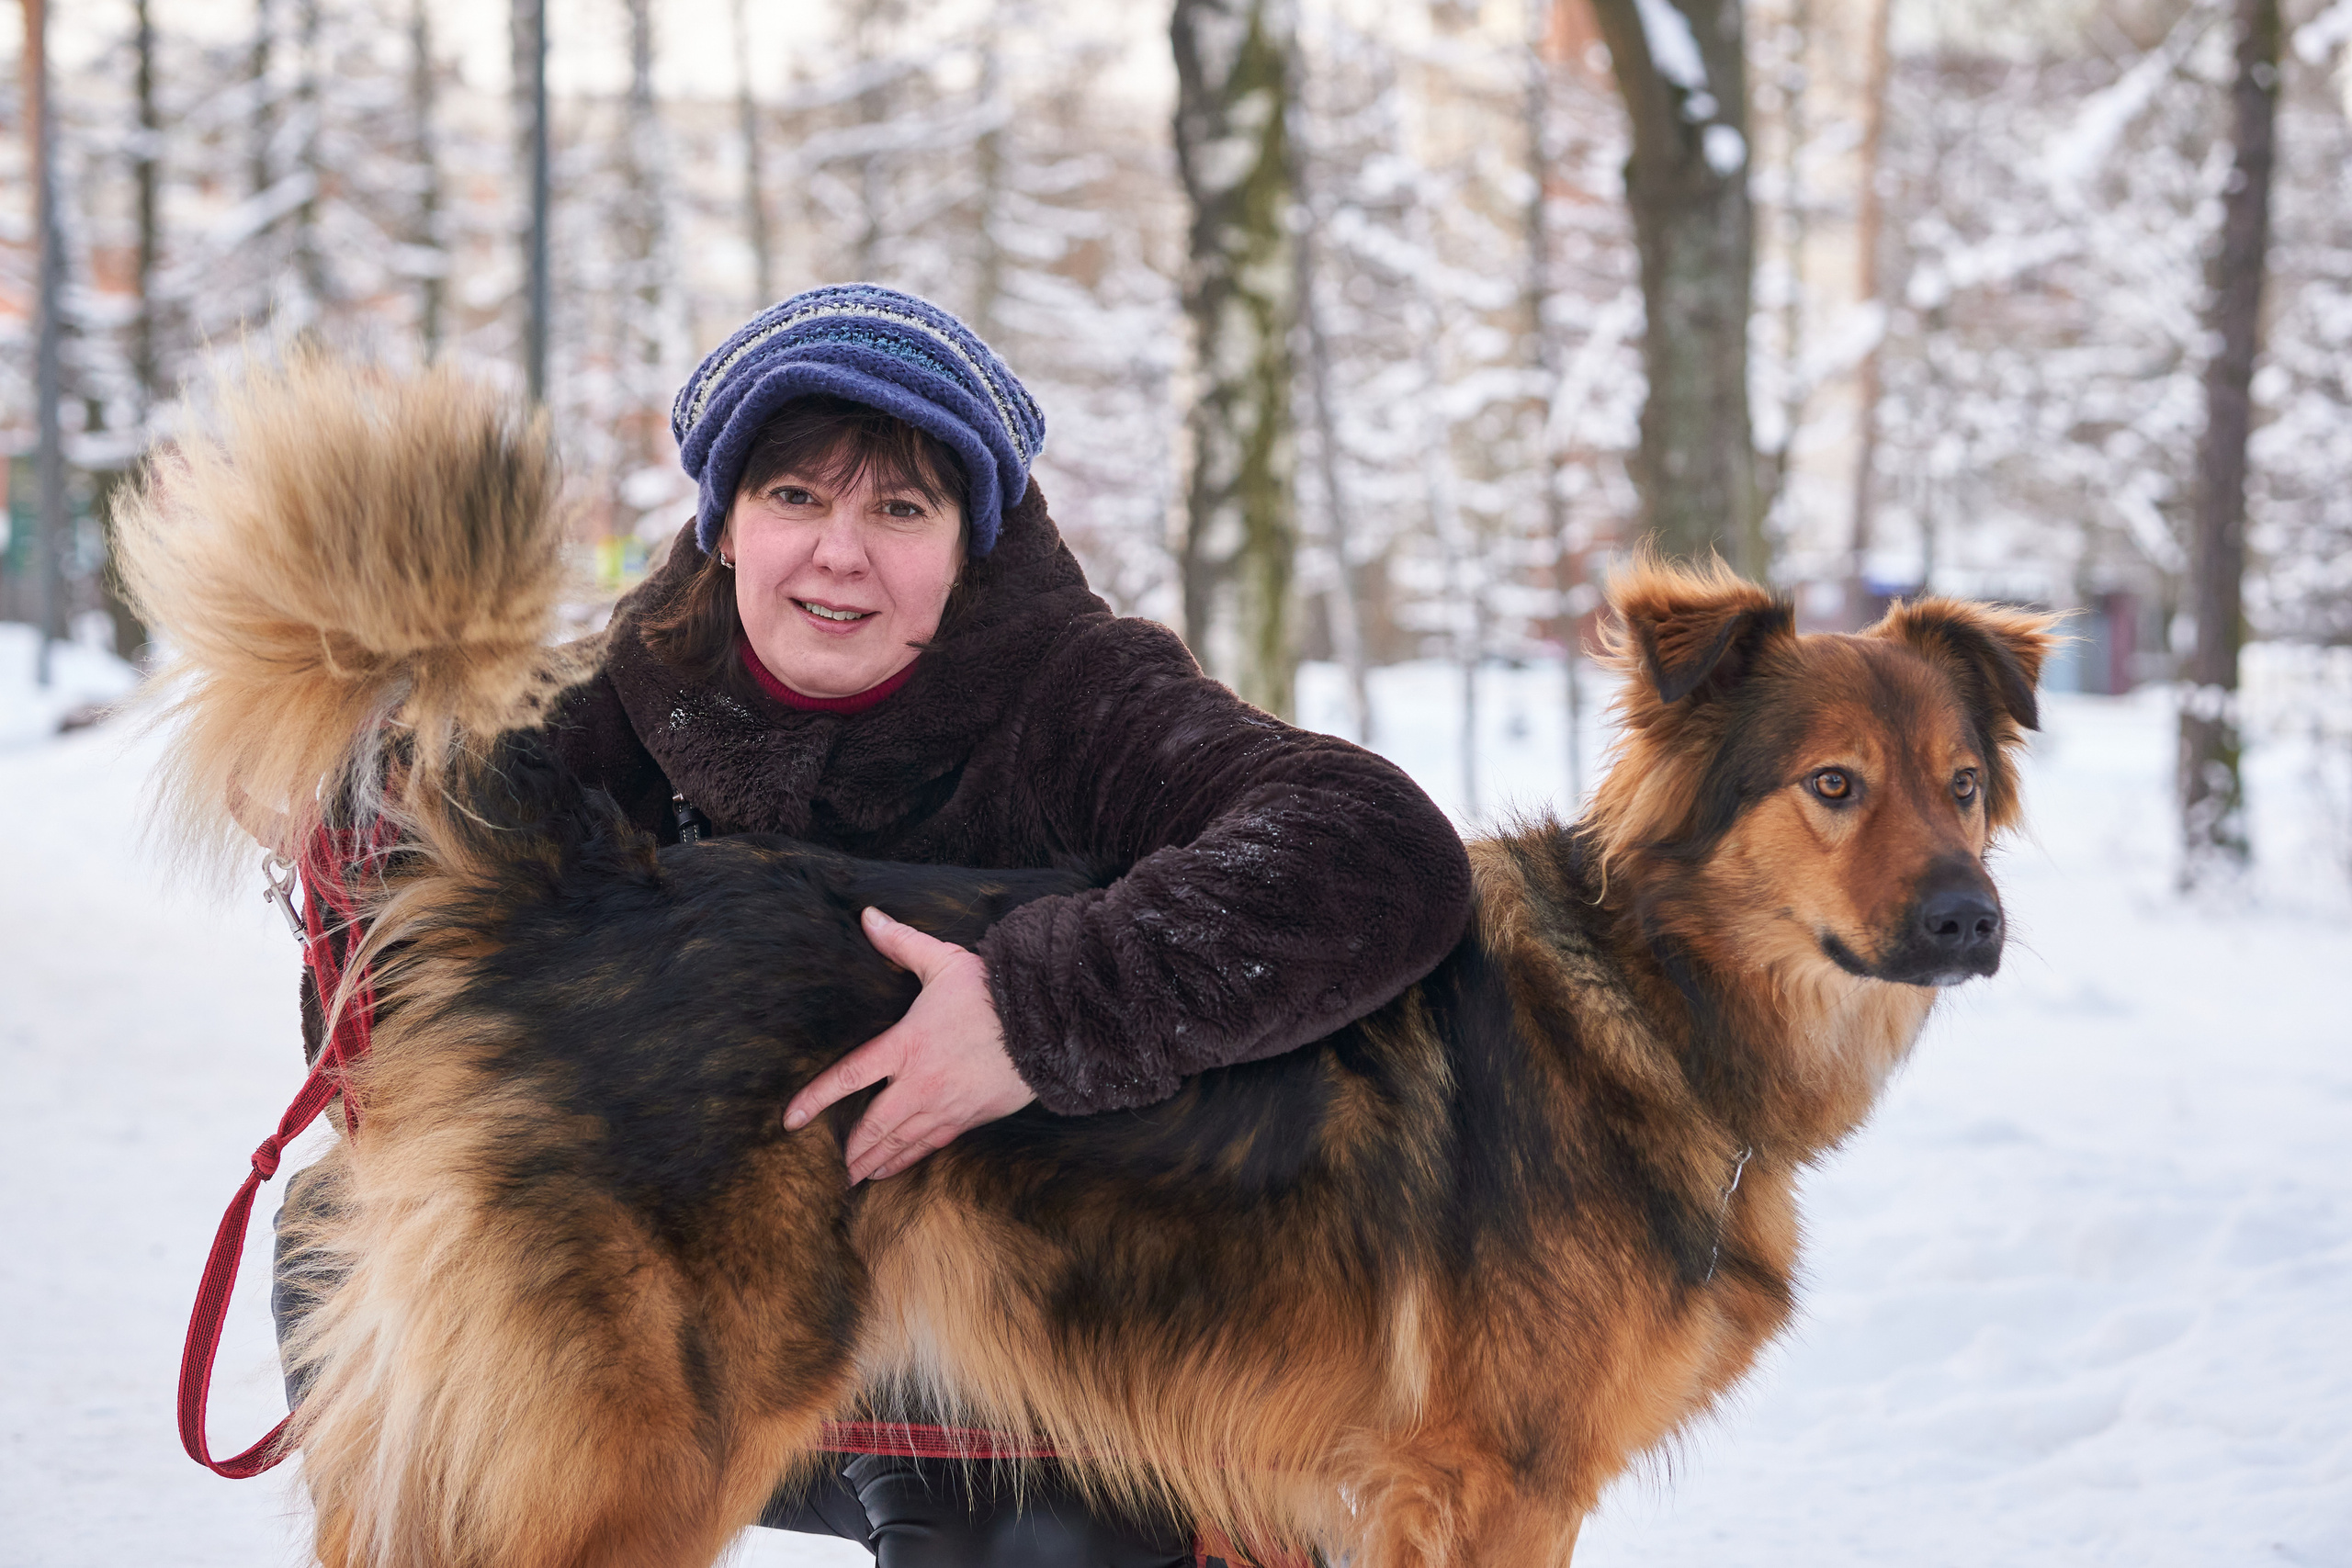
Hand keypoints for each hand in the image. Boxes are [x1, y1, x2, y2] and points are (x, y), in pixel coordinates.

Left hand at [781, 907, 1035, 1182]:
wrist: (1046, 1023)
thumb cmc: (992, 991)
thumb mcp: (943, 960)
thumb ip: (901, 942)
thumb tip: (868, 916)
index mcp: (906, 1044)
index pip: (849, 1076)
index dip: (816, 1099)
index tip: (791, 1120)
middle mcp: (920, 1083)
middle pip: (872, 1124)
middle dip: (848, 1149)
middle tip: (826, 1168)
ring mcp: (945, 1105)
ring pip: (899, 1141)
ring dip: (872, 1161)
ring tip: (852, 1178)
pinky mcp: (969, 1117)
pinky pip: (930, 1145)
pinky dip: (907, 1159)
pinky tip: (892, 1169)